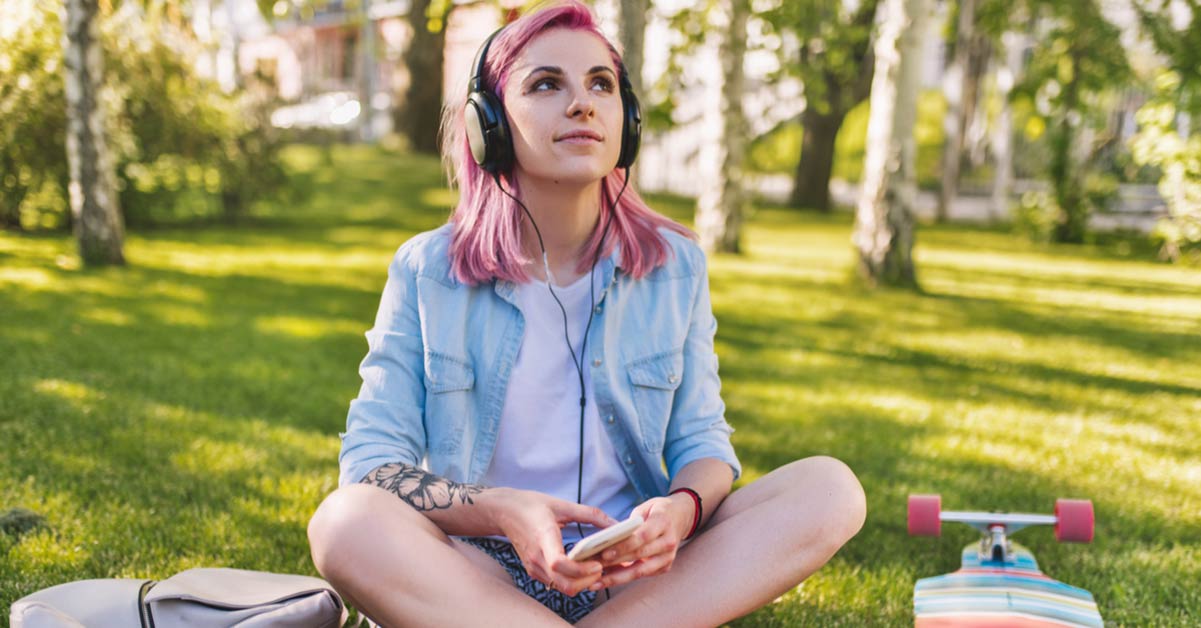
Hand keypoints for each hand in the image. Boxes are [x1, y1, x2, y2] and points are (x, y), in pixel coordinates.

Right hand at [488, 488, 616, 595]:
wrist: (504, 513)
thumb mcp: (561, 504)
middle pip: (566, 584)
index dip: (581, 569)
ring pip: (563, 588)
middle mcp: (537, 557)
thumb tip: (616, 523)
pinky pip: (557, 584)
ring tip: (596, 565)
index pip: (559, 563)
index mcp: (544, 537)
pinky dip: (573, 580)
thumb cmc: (531, 506)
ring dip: (583, 582)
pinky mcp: (534, 571)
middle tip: (603, 566)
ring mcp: (534, 567)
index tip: (597, 563)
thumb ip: (590, 514)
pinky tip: (582, 567)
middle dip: (589, 580)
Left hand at [589, 493, 694, 589]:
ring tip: (596, 582)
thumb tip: (608, 538)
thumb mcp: (645, 507)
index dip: (623, 546)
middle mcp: (669, 542)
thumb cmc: (658, 510)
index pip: (642, 536)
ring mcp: (668, 557)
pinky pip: (642, 575)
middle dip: (615, 563)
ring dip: (617, 578)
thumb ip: (630, 522)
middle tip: (593, 568)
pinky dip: (624, 578)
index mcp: (663, 522)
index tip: (604, 552)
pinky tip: (607, 579)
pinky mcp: (665, 567)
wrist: (681, 517)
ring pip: (641, 571)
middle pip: (639, 555)